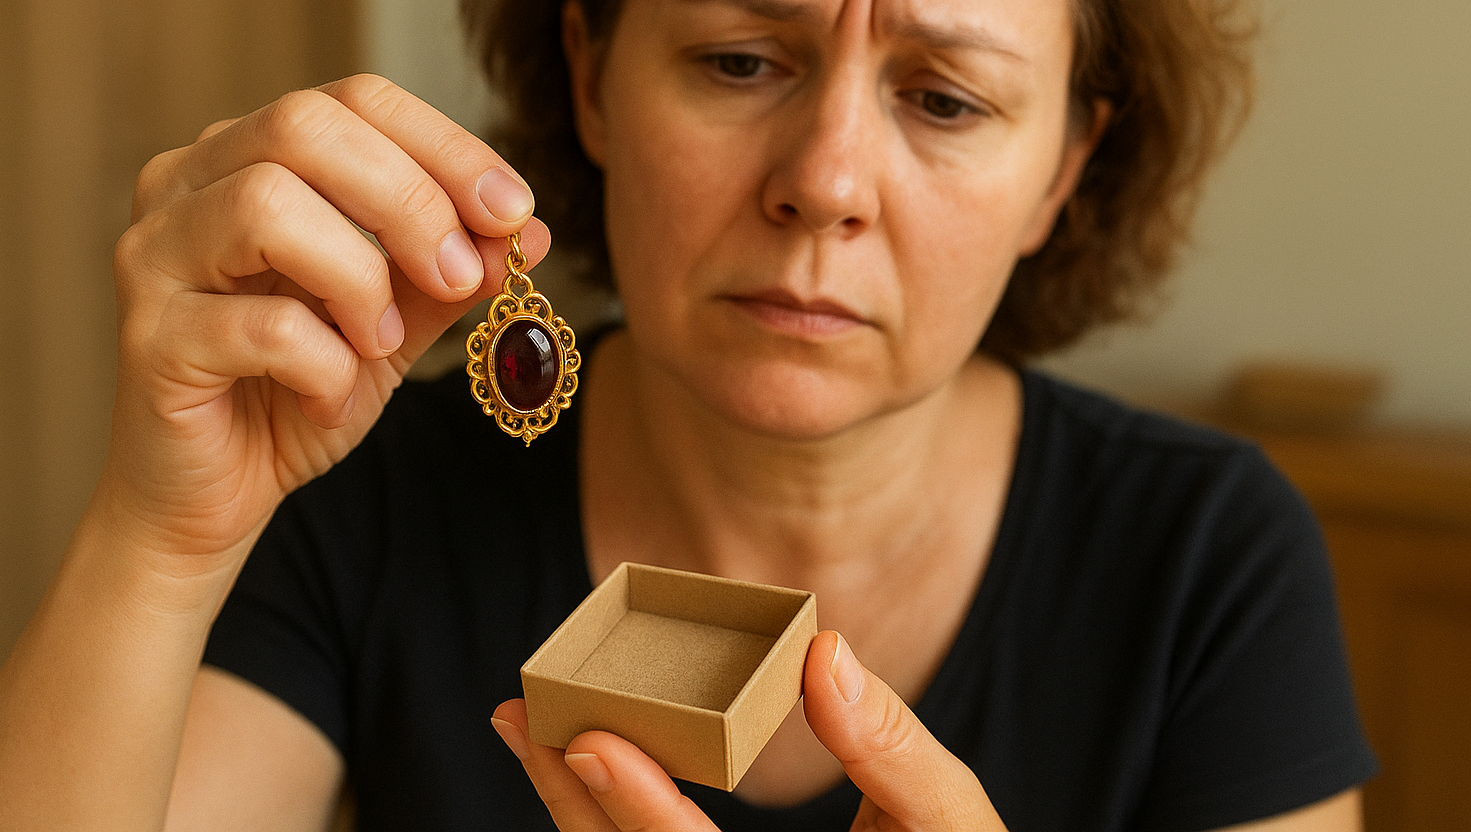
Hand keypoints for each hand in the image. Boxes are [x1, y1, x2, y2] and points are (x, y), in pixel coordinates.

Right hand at [104, 74, 547, 562]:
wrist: (219, 493)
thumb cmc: (301, 385)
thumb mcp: (398, 319)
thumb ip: (453, 270)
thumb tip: (533, 232)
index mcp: (249, 154)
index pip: (355, 100)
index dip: (446, 147)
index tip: (515, 213)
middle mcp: (187, 181)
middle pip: (304, 128)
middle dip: (409, 200)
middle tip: (461, 276)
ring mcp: (154, 252)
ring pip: (268, 205)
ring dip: (359, 279)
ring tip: (380, 342)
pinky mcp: (149, 336)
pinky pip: (259, 323)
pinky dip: (324, 365)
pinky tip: (330, 397)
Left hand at [492, 630, 1006, 830]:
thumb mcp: (951, 823)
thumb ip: (892, 747)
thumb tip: (823, 655)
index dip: (637, 807)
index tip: (590, 739)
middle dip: (569, 798)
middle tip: (518, 719)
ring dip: (575, 806)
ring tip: (533, 732)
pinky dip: (611, 817)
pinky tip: (590, 766)